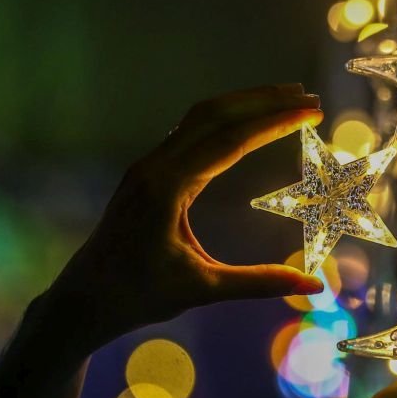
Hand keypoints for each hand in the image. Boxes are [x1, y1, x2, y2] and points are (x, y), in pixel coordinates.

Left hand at [42, 84, 324, 351]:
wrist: (82, 300)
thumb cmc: (138, 296)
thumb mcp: (203, 290)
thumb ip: (259, 282)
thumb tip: (313, 287)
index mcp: (167, 187)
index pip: (231, 140)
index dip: (275, 123)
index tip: (310, 113)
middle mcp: (155, 166)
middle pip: (215, 114)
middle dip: (264, 100)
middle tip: (308, 97)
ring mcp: (147, 166)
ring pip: (200, 117)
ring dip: (244, 103)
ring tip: (286, 100)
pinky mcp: (146, 173)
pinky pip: (189, 132)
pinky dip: (224, 119)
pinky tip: (246, 123)